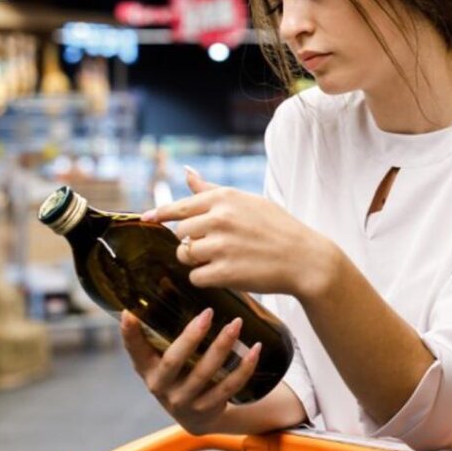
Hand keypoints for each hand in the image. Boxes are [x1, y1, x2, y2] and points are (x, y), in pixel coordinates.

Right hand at [120, 308, 262, 435]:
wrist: (197, 417)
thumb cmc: (180, 375)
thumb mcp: (166, 359)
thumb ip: (166, 334)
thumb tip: (169, 286)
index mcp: (147, 370)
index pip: (135, 351)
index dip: (130, 334)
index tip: (129, 313)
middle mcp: (161, 387)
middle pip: (174, 361)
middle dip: (191, 336)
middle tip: (208, 312)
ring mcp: (184, 401)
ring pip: (205, 373)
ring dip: (222, 346)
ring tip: (236, 324)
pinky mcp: (208, 408)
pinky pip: (229, 386)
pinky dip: (244, 368)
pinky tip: (255, 350)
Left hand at [141, 167, 335, 299]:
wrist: (305, 258)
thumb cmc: (277, 228)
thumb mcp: (248, 201)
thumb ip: (211, 190)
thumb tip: (186, 172)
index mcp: (224, 198)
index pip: (179, 206)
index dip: (159, 214)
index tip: (146, 219)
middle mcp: (219, 218)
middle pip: (180, 233)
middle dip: (192, 242)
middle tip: (216, 246)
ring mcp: (221, 245)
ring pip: (185, 255)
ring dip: (197, 261)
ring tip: (222, 260)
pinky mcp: (224, 272)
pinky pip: (196, 276)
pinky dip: (207, 278)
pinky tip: (226, 274)